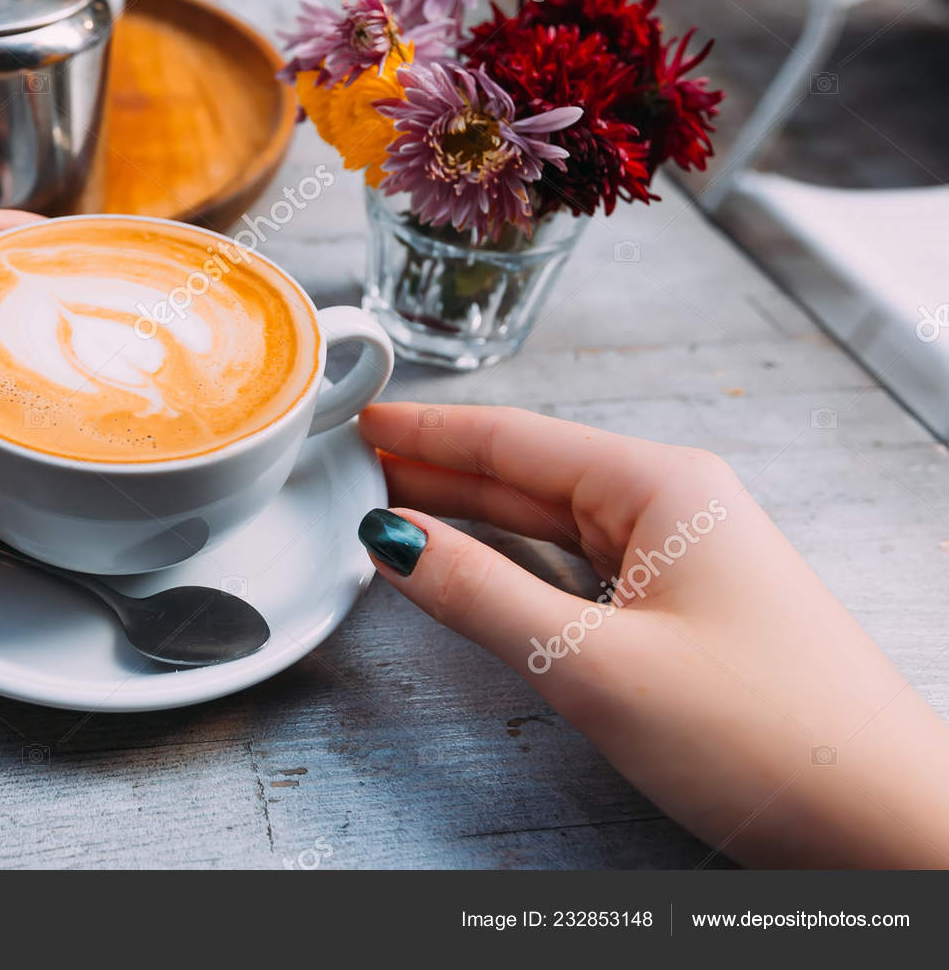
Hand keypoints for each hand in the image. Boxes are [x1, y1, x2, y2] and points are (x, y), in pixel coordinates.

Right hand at [356, 402, 948, 867]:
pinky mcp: (685, 609)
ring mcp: (683, 557)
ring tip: (395, 503)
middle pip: (528, 472)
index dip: (427, 429)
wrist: (888, 824)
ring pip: (552, 520)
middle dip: (439, 467)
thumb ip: (482, 595)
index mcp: (661, 487)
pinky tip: (477, 563)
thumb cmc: (771, 738)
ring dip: (473, 514)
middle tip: (354, 464)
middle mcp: (675, 506)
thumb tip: (393, 541)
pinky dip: (517, 561)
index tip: (360, 417)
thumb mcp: (595, 665)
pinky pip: (580, 565)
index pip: (514, 438)